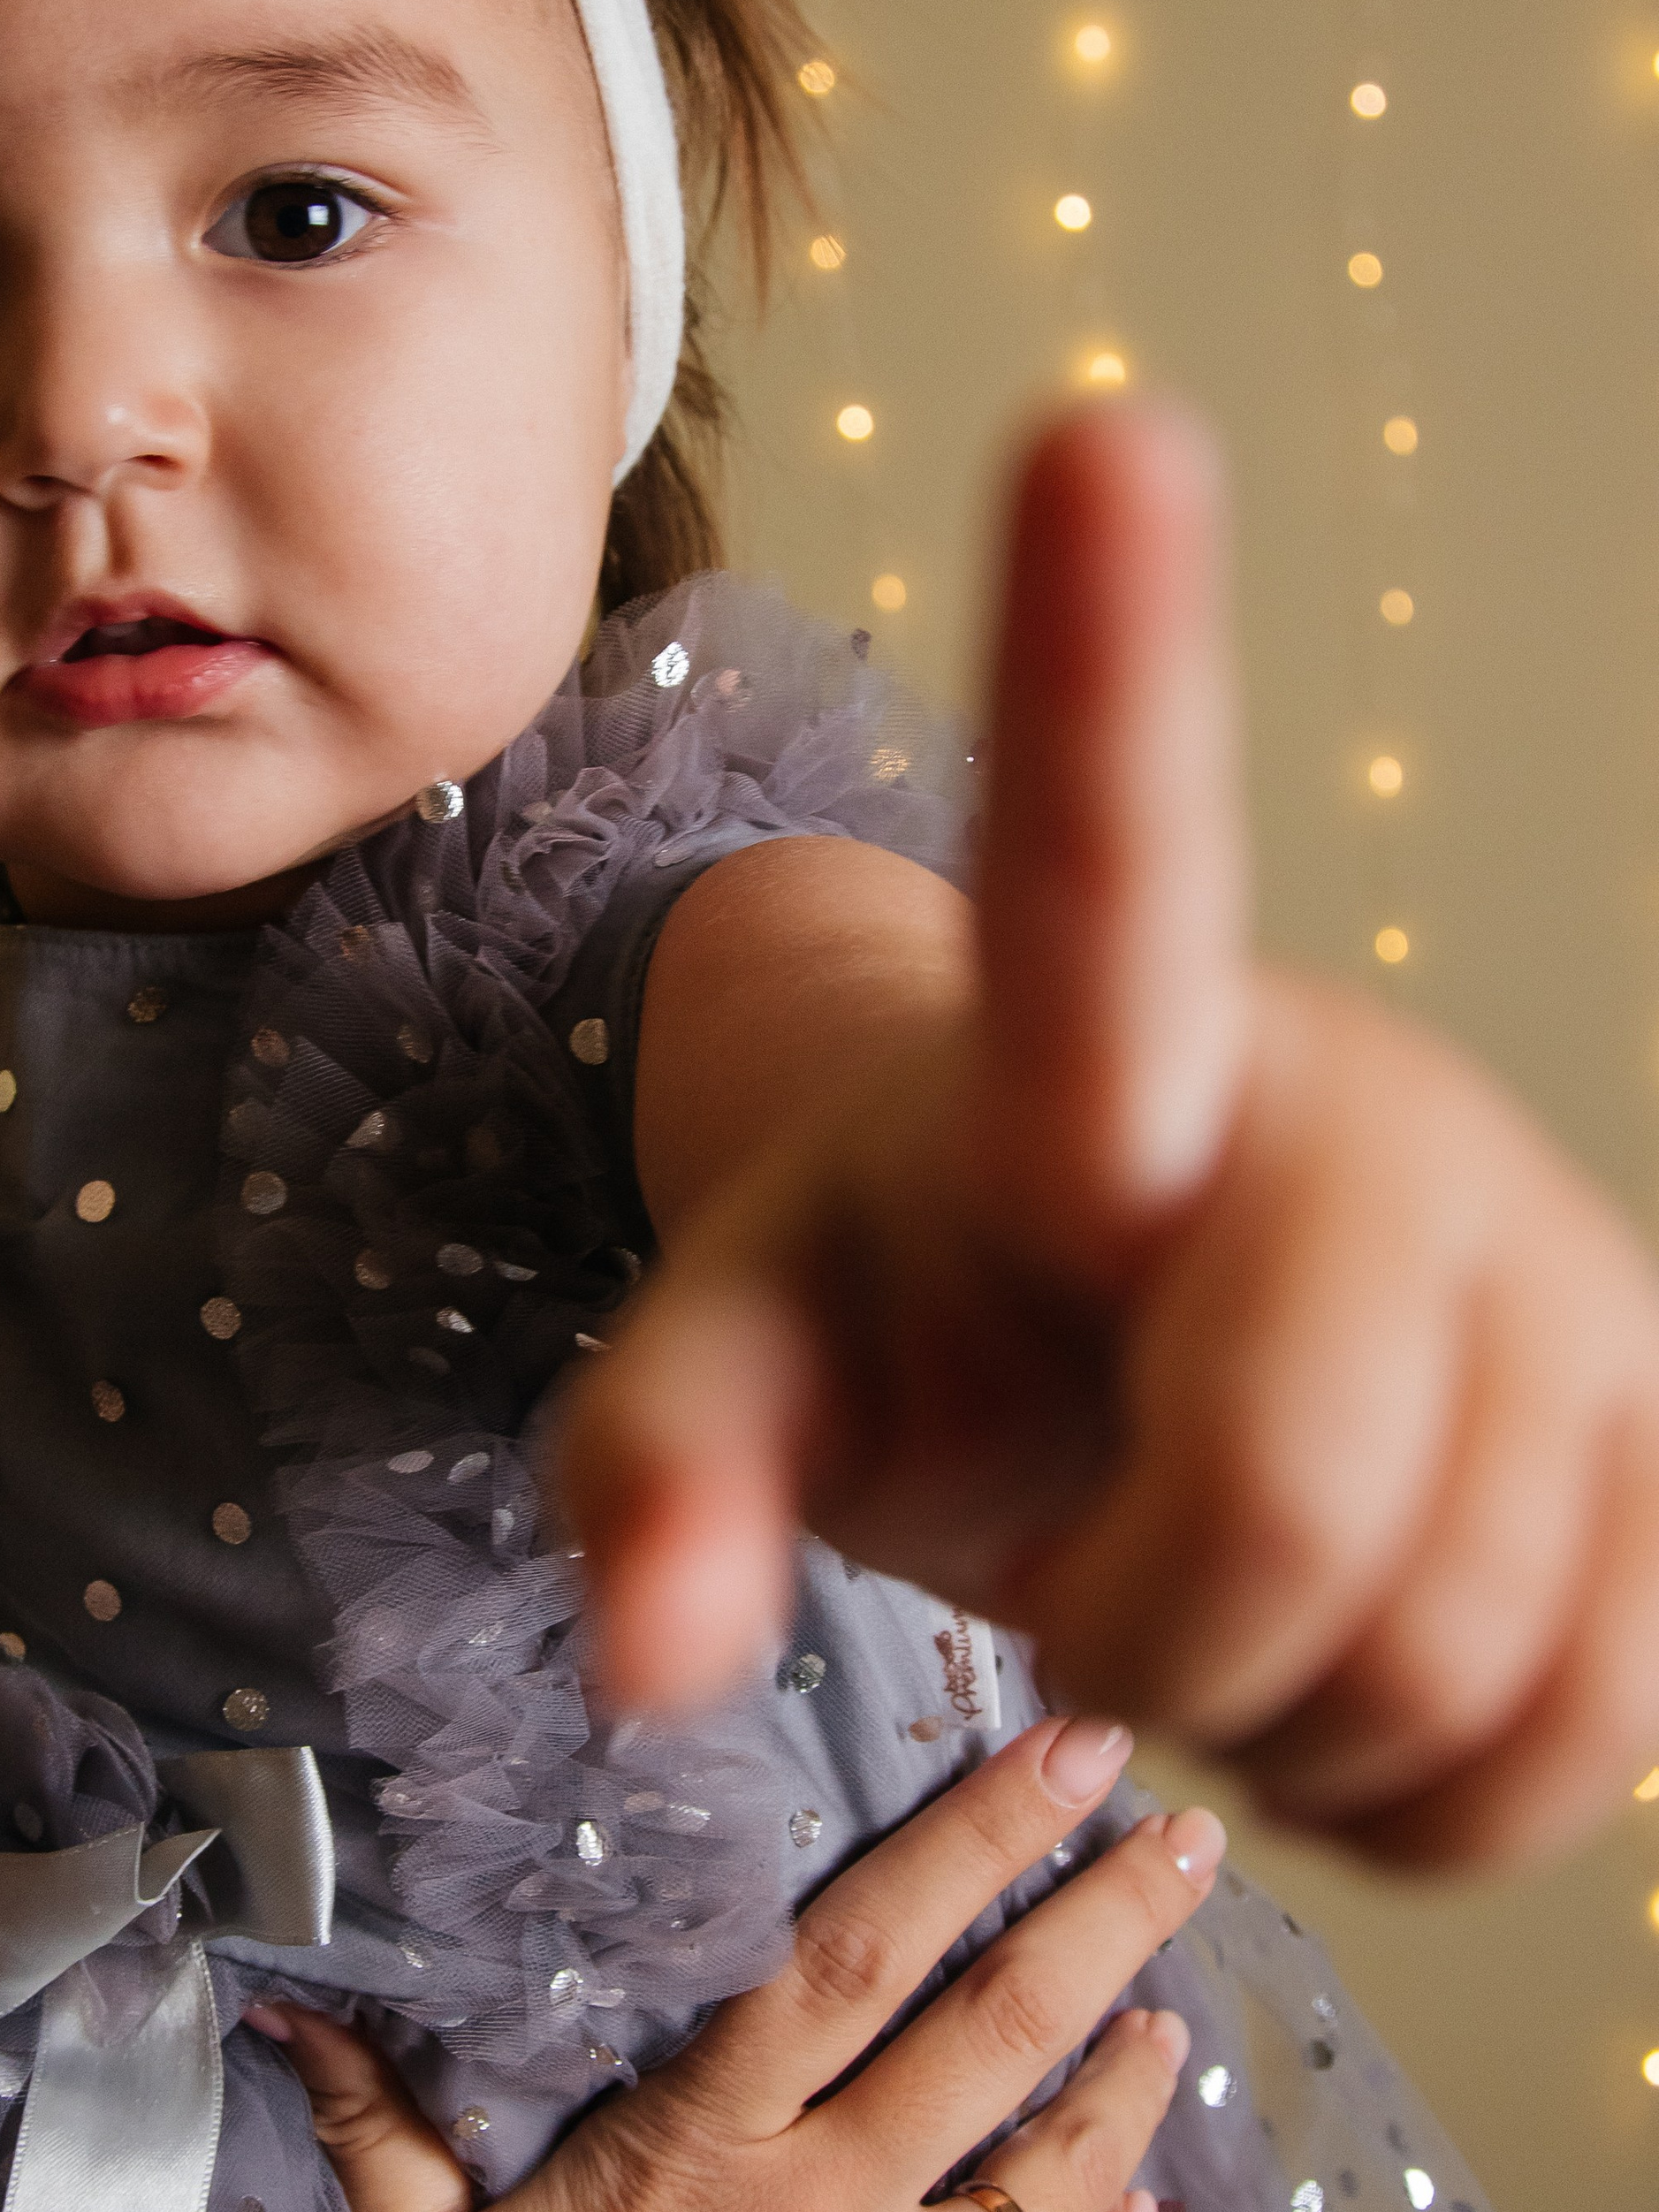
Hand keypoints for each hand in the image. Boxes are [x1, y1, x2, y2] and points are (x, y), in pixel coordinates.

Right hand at [276, 1717, 1215, 2211]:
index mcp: (697, 2161)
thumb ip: (379, 2123)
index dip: (969, 1831)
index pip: (857, 1948)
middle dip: (1104, 1910)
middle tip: (1185, 1827)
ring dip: (1134, 2076)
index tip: (1062, 1747)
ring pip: (1060, 2173)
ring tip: (1175, 1998)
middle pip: (998, 2028)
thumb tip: (294, 1997)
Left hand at [560, 402, 1658, 1864]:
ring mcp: (1554, 1267)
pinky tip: (1341, 1668)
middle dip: (1151, 1634)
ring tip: (1204, 1599)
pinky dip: (1435, 1788)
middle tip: (1074, 1580)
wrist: (1106, 1328)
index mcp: (1093, 1054)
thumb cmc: (910, 1301)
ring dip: (1285, 1720)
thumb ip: (661, 1475)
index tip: (1096, 423)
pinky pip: (1588, 1739)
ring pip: (1464, 1658)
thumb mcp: (739, 1364)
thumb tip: (647, 1660)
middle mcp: (1366, 1110)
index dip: (1107, 654)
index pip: (1104, 852)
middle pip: (1295, 1507)